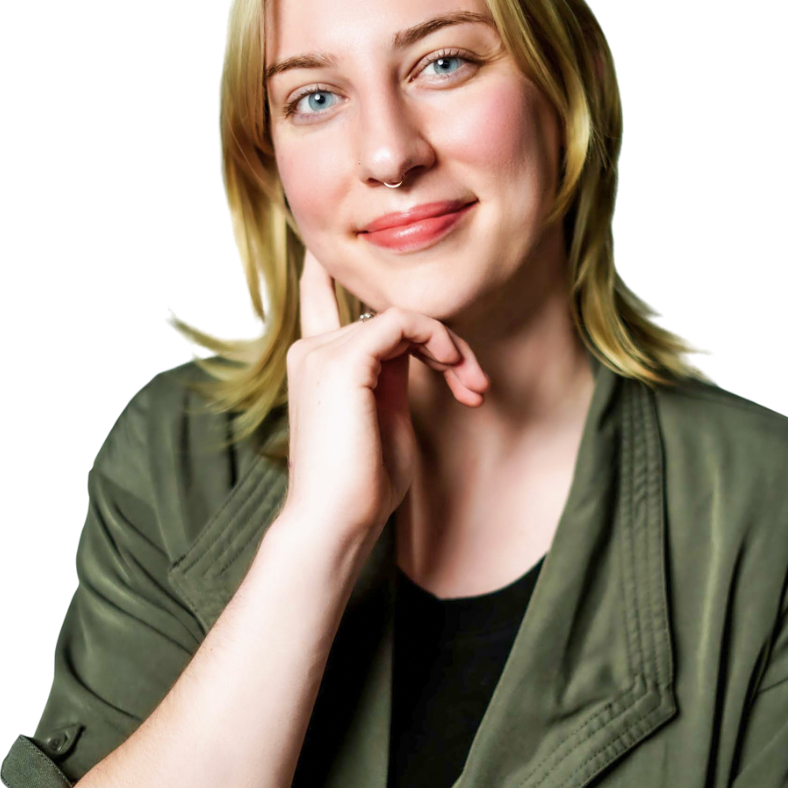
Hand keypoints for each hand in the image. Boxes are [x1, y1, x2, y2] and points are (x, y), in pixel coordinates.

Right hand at [283, 247, 489, 539]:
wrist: (337, 522)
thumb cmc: (364, 487)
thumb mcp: (387, 420)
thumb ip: (396, 377)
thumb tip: (417, 345)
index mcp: (317, 364)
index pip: (322, 294)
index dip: (342, 271)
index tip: (370, 264)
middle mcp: (312, 350)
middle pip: (389, 311)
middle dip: (442, 341)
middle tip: (475, 385)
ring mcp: (322, 352)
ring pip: (402, 315)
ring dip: (450, 347)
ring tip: (472, 388)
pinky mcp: (342, 360)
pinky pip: (401, 321)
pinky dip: (437, 340)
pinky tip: (455, 369)